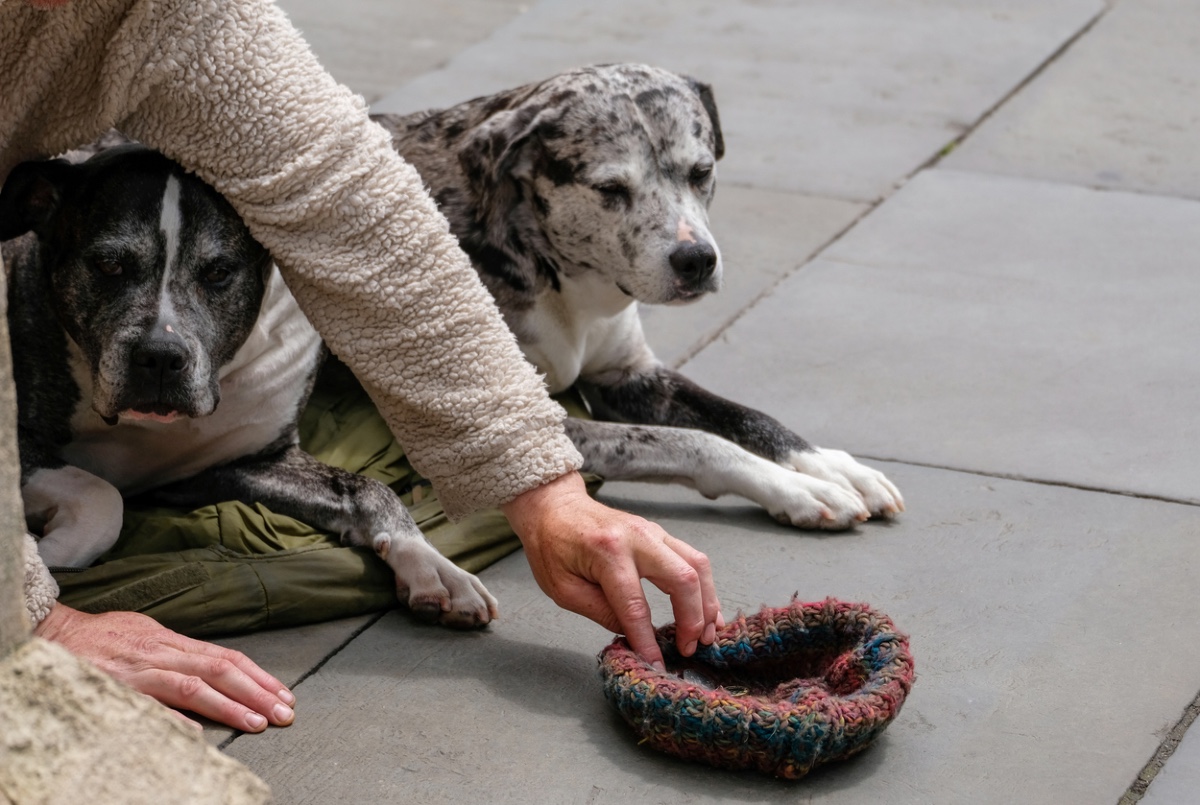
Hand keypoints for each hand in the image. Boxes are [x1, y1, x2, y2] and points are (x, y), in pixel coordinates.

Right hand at [35, 603, 295, 731]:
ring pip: (194, 684)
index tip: (282, 694)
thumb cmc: (102, 638)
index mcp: (172, 641)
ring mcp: (141, 669)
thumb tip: (209, 672)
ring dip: (230, 705)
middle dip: (257, 691)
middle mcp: (163, 652)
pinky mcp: (117, 685)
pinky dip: (175, 716)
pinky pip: (151, 703)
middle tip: (285, 711)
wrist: (55, 633)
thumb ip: (176, 656)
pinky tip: (198, 732)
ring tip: (258, 721)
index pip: (226, 658)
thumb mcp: (146, 637)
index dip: (258, 676)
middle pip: (220, 669)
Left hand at [502, 471, 722, 668]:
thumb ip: (601, 613)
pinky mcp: (660, 534)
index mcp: (608, 552)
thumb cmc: (552, 546)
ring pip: (697, 565)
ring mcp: (653, 531)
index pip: (636, 606)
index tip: (657, 664)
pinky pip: (693, 558)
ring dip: (708, 602)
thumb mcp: (563, 589)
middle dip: (693, 620)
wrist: (554, 507)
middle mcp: (638, 537)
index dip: (648, 640)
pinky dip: (704, 586)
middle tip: (690, 649)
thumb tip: (635, 635)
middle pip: (683, 579)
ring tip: (708, 633)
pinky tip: (707, 609)